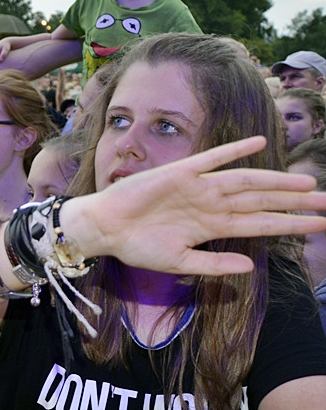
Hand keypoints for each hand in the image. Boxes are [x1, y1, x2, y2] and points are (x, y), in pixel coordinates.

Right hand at [63, 136, 325, 274]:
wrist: (105, 230)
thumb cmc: (136, 247)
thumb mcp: (179, 263)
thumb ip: (214, 264)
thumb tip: (251, 266)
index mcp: (211, 226)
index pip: (260, 223)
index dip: (290, 223)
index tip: (319, 224)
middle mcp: (210, 204)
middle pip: (261, 200)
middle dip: (294, 202)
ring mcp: (197, 187)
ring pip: (246, 182)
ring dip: (277, 181)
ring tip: (308, 184)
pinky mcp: (180, 173)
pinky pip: (212, 159)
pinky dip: (235, 151)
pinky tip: (259, 143)